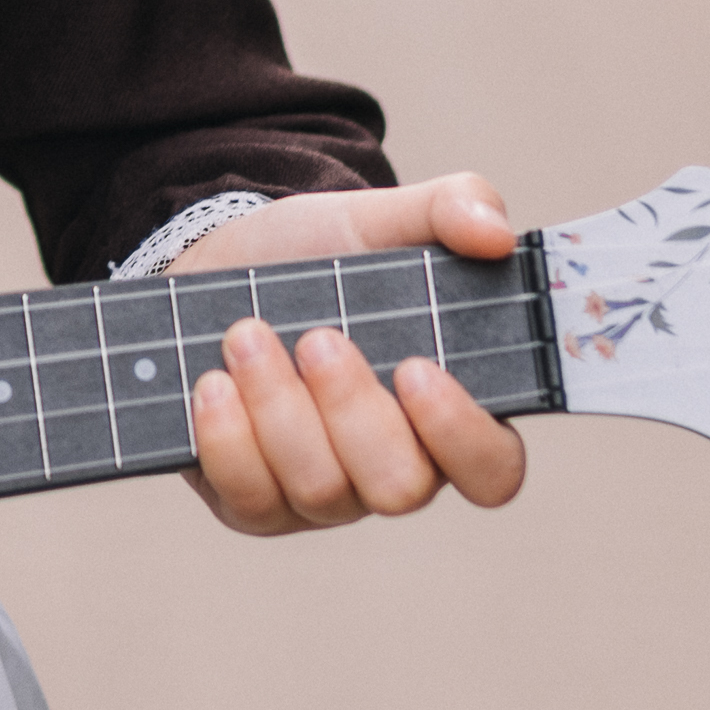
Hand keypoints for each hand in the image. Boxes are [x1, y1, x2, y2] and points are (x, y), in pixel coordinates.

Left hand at [167, 176, 533, 535]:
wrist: (221, 267)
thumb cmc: (319, 254)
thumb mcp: (381, 216)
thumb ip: (452, 206)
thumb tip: (496, 233)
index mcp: (448, 411)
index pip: (491, 470)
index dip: (462, 437)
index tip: (415, 368)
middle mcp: (395, 467)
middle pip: (400, 489)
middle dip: (351, 410)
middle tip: (316, 338)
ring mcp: (325, 494)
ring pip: (320, 489)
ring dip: (278, 406)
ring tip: (246, 335)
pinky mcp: (255, 503)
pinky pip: (251, 499)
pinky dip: (228, 437)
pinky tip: (213, 383)